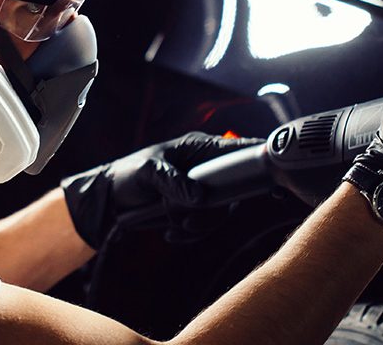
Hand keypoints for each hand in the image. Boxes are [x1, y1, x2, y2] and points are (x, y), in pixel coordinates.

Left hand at [61, 133, 263, 248]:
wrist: (108, 198)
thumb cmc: (127, 174)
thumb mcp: (147, 173)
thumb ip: (172, 181)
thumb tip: (198, 196)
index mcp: (199, 149)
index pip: (238, 150)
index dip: (259, 160)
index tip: (274, 177)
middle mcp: (205, 168)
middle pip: (234, 191)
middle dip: (213, 211)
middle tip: (189, 219)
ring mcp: (201, 190)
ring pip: (219, 212)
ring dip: (198, 225)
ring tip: (172, 225)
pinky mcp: (193, 209)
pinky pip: (204, 225)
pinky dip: (188, 234)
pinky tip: (169, 234)